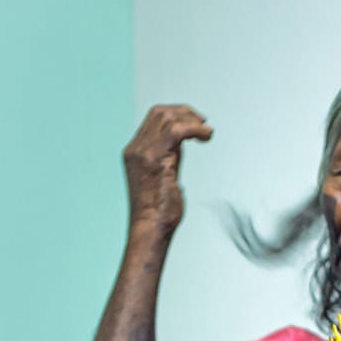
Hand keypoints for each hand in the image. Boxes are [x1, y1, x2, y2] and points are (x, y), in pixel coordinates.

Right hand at [122, 104, 212, 233]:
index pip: (153, 119)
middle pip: (159, 112)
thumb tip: (180, 147)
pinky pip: (176, 130)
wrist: (150, 228)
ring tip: (206, 132)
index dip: (176, 115)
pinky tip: (206, 136)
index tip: (195, 123)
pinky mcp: (155, 160)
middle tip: (203, 123)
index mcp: (134, 152)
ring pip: (168, 117)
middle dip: (185, 112)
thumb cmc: (158, 211)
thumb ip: (168, 158)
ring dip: (192, 120)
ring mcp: (143, 153)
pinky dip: (195, 128)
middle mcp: (135, 149)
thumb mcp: (162, 176)